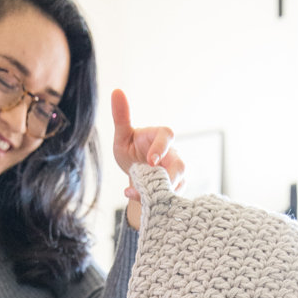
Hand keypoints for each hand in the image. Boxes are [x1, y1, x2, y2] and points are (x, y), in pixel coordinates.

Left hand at [111, 88, 184, 229]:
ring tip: (141, 198)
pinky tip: (142, 206)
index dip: (161, 147)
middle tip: (155, 187)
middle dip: (170, 177)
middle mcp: (172, 156)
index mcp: (161, 137)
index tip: (151, 160)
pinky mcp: (173, 192)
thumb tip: (116, 91)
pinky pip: (169, 200)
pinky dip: (156, 204)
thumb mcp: (123, 135)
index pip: (167, 136)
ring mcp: (175, 176)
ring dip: (161, 194)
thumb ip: (122, 117)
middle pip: (181, 166)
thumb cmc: (131, 148)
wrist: (135, 172)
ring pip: (177, 187)